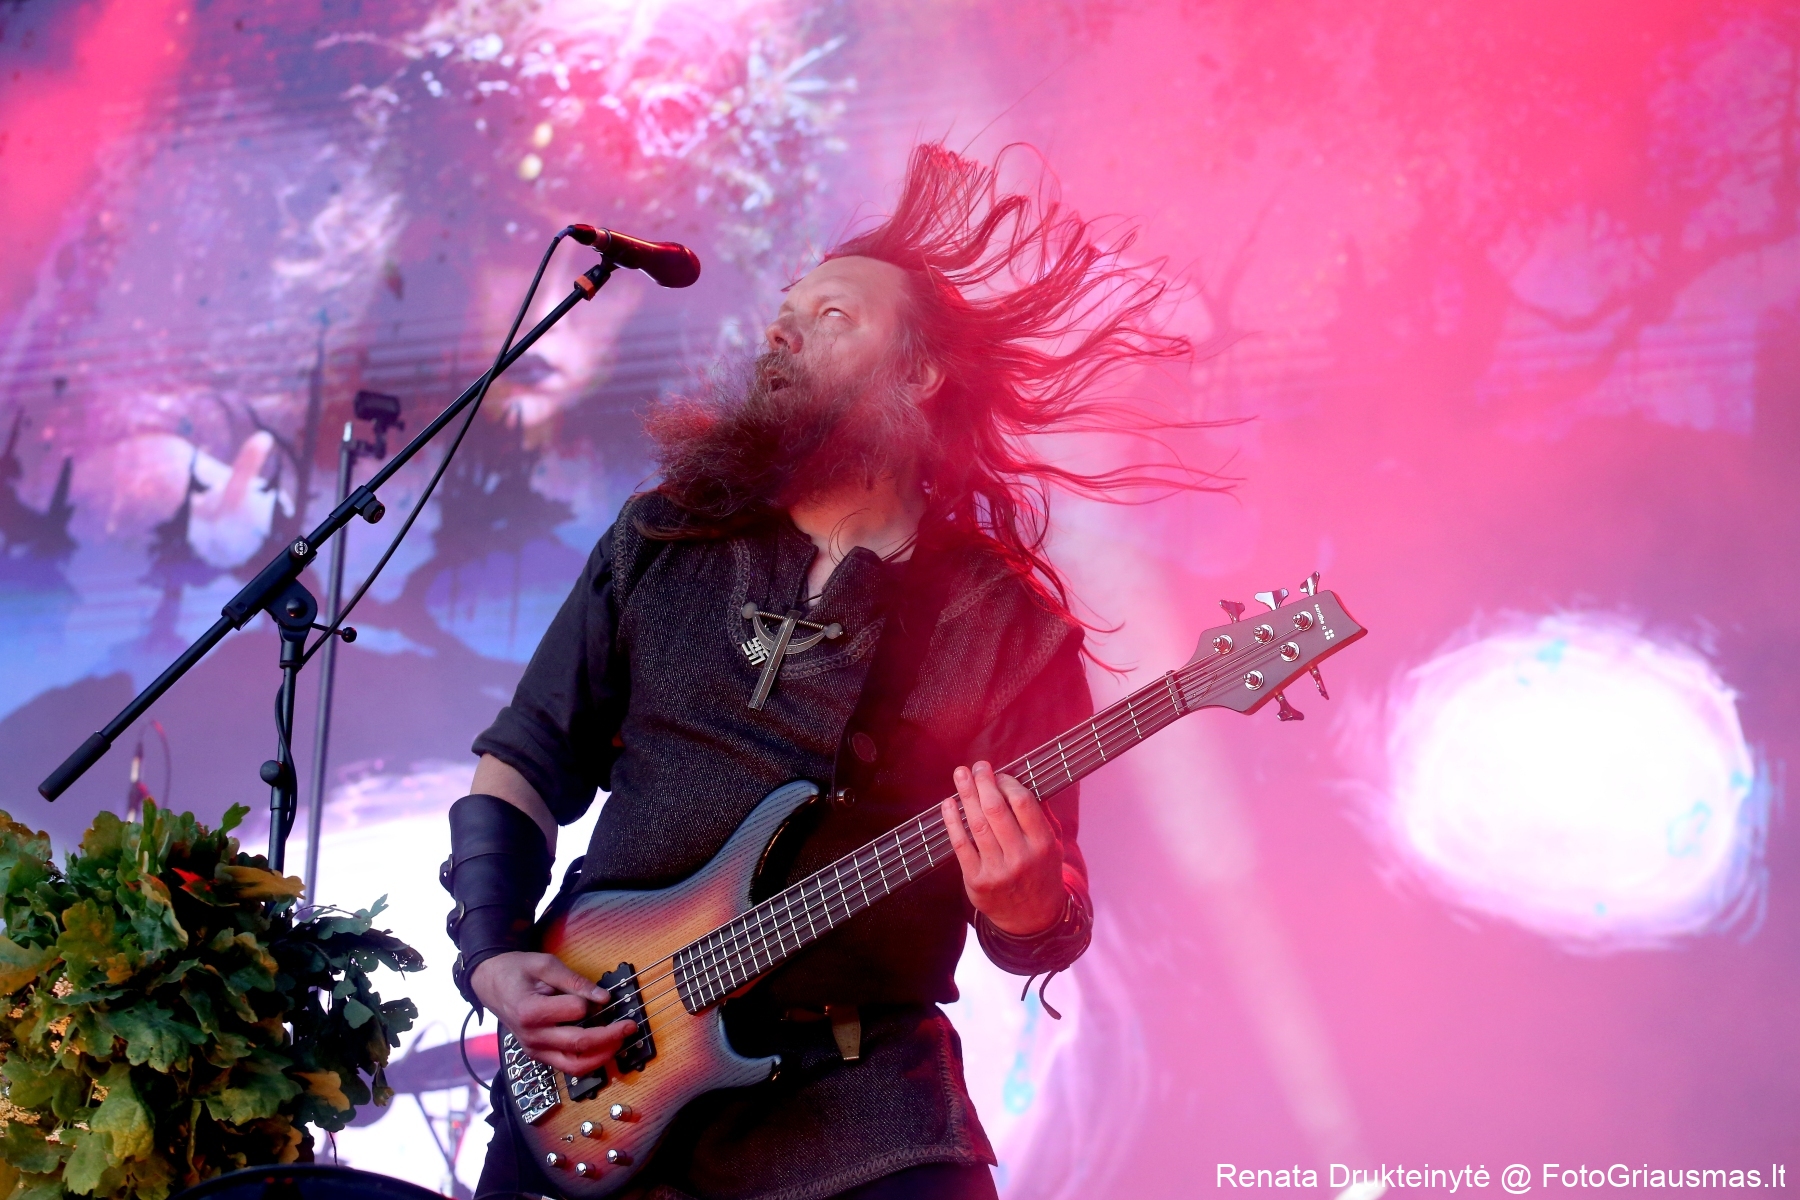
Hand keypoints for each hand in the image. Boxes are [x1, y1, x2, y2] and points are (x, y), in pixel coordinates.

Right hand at [469, 951, 636, 1075]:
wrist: (490, 982)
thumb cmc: (515, 970)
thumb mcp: (545, 964)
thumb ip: (575, 981)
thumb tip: (603, 997)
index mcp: (529, 1011)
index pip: (574, 1011)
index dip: (591, 1001)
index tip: (601, 994)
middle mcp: (531, 1036)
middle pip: (578, 1044)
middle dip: (610, 1037)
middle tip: (630, 1026)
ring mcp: (534, 1049)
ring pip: (574, 1065)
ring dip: (602, 1056)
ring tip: (620, 1041)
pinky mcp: (538, 1054)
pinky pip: (566, 1066)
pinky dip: (588, 1061)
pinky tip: (602, 1047)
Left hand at [941, 761, 1065, 935]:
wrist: (1032, 919)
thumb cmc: (1040, 873)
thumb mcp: (1053, 846)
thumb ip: (1041, 815)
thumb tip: (1021, 780)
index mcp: (1043, 844)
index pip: (1022, 803)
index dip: (1007, 783)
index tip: (999, 774)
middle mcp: (1021, 857)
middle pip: (996, 810)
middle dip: (983, 783)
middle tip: (976, 767)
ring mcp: (997, 871)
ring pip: (976, 825)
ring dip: (965, 795)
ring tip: (960, 776)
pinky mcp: (976, 882)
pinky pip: (960, 845)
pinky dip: (952, 821)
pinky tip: (949, 804)